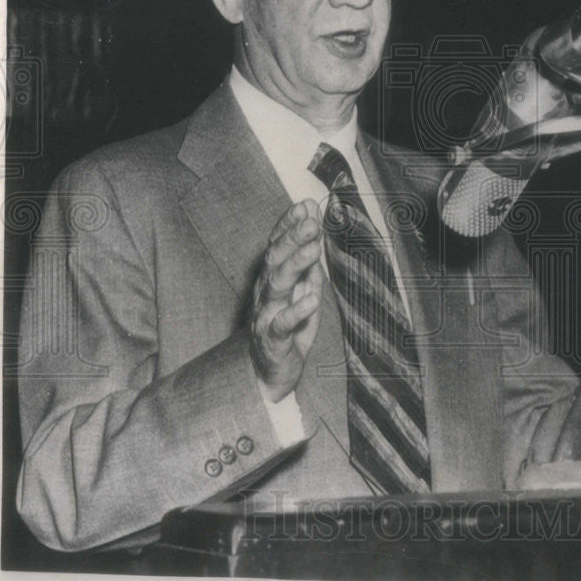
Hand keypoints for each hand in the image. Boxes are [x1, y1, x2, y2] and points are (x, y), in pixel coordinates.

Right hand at [251, 199, 324, 402]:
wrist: (270, 375)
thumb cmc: (287, 330)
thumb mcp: (303, 293)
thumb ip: (308, 266)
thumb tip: (315, 232)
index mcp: (272, 279)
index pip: (277, 245)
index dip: (288, 224)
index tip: (305, 205)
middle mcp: (265, 293)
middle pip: (275, 260)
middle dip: (293, 238)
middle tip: (311, 222)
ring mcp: (266, 315)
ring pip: (277, 285)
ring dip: (295, 265)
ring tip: (314, 249)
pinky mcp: (273, 340)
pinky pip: (283, 323)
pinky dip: (297, 310)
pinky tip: (312, 298)